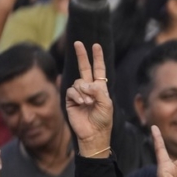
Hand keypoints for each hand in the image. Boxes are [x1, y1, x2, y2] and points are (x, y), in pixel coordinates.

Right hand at [65, 42, 112, 156]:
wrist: (94, 133)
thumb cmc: (103, 119)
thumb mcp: (106, 104)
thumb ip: (98, 91)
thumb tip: (86, 83)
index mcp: (100, 88)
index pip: (99, 69)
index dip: (98, 58)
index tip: (96, 45)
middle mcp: (89, 88)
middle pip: (84, 68)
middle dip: (82, 55)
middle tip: (77, 42)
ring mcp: (79, 93)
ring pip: (78, 82)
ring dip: (84, 91)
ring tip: (89, 103)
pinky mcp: (70, 100)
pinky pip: (71, 90)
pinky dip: (78, 96)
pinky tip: (83, 103)